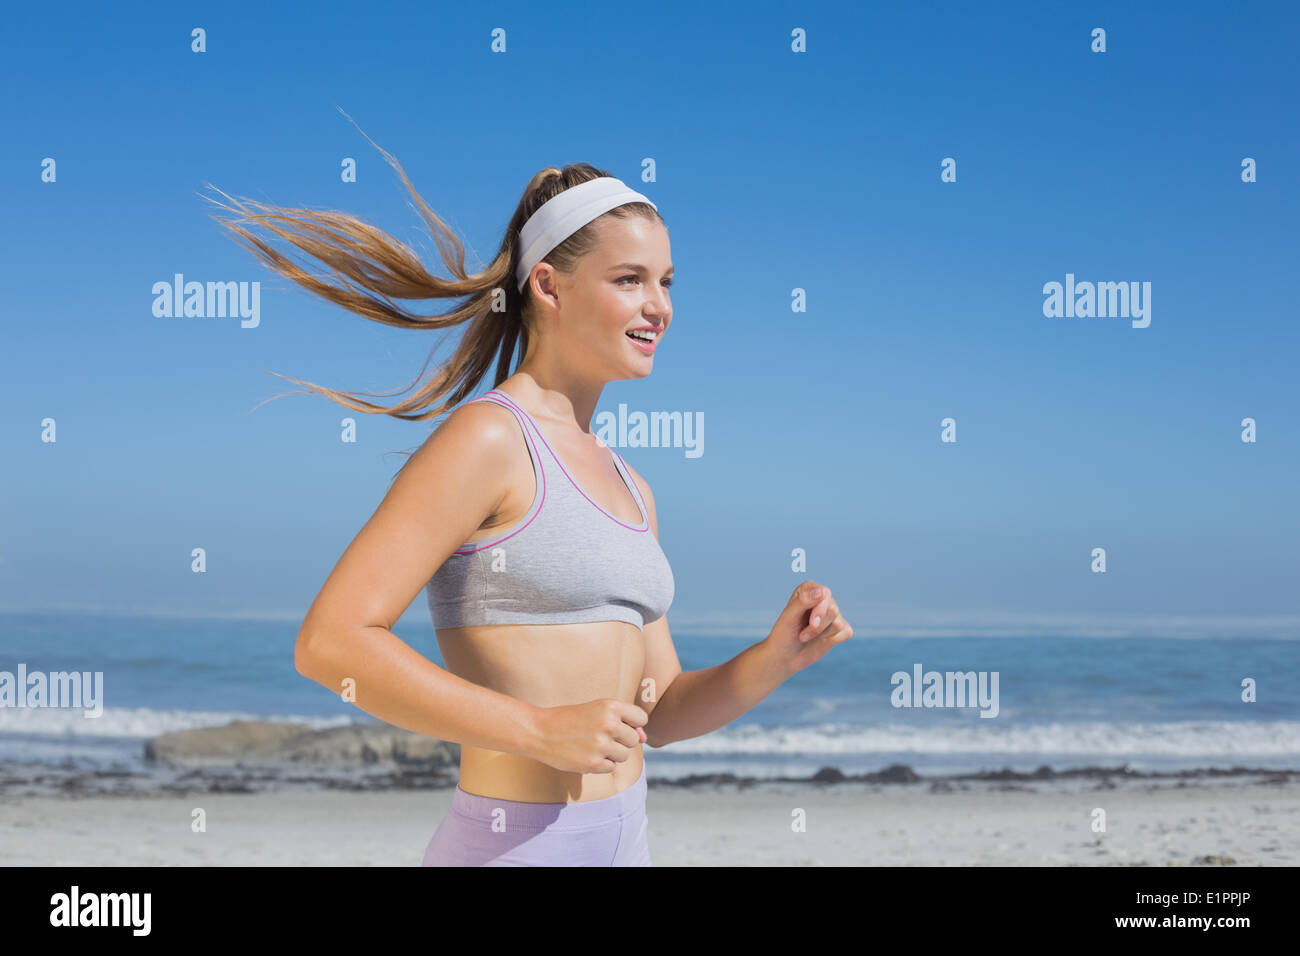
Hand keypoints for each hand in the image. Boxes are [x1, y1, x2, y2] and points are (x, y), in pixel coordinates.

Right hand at [528, 698, 648, 773]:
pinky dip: (602, 764)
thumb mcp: (596, 712)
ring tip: (593, 746)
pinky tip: (587, 755)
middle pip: (633, 739)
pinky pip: (611, 767)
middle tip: (599, 736)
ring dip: (612, 754)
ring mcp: (602, 745)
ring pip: (624, 755)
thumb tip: (644, 739)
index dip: (632, 724)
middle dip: (621, 740)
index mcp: (610, 706)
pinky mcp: (594, 764)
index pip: (641, 718)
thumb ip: (623, 722)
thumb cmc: (571, 720)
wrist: (540, 731)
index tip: (618, 725)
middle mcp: (609, 724)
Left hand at [763, 580, 853, 675]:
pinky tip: (820, 641)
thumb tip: (823, 591)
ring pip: (838, 623)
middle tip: (802, 635)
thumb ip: (804, 601)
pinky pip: (846, 632)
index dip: (819, 610)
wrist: (785, 656)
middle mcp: (822, 598)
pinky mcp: (840, 628)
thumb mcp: (789, 617)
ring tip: (805, 637)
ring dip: (820, 635)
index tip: (809, 622)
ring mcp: (832, 614)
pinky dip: (832, 640)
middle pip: (833, 610)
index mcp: (809, 589)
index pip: (825, 594)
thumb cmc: (783, 634)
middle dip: (817, 627)